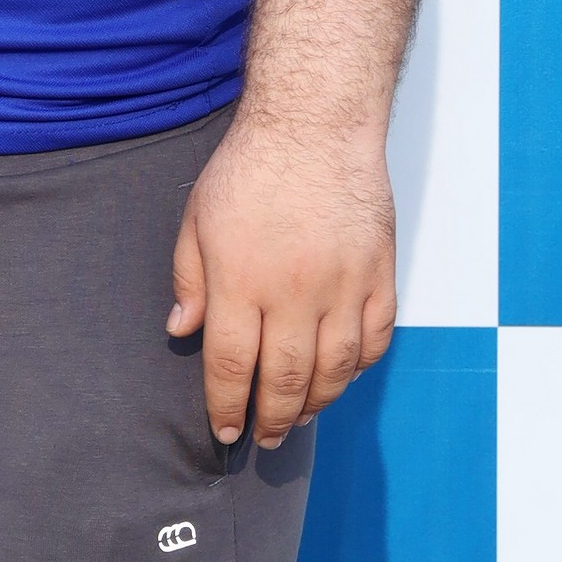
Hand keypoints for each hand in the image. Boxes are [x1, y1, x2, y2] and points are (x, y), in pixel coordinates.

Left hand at [167, 116, 396, 449]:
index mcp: (242, 282)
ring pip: (336, 369)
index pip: (233, 367)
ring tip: (301, 417)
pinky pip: (375, 338)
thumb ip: (190, 280)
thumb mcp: (197, 218)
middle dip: (274, 419)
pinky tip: (342, 375)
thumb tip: (182, 332)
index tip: (225, 430)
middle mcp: (295, 293)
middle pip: (287, 379)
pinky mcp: (380, 273)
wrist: (316, 123)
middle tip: (266, 439)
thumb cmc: (251, 167)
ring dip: (317, 402)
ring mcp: (344, 286)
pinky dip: (360, 365)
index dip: (228, 407)